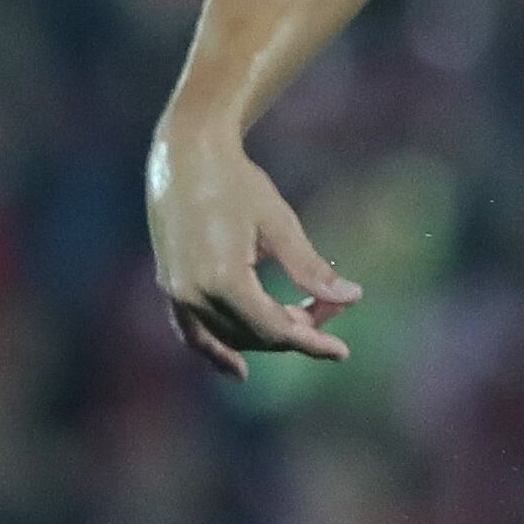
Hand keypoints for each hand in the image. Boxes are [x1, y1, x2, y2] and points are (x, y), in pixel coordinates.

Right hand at [145, 128, 361, 377]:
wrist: (185, 154)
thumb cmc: (236, 182)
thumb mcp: (279, 223)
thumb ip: (311, 267)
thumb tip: (352, 298)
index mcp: (223, 279)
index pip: (274, 329)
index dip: (311, 342)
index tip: (342, 351)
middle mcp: (193, 293)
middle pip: (254, 334)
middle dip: (295, 330)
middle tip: (328, 308)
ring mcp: (177, 291)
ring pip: (227, 336)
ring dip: (265, 335)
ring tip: (299, 320)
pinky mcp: (170, 285)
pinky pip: (192, 331)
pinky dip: (215, 351)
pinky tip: (238, 369)